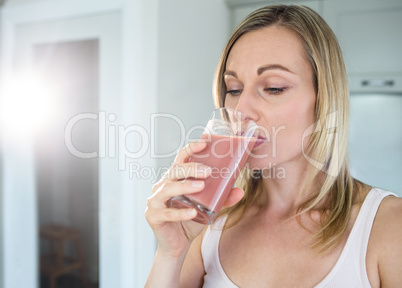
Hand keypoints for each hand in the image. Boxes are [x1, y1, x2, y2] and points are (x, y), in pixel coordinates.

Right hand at [145, 141, 243, 257]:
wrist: (178, 245)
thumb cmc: (191, 220)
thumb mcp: (209, 208)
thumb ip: (223, 199)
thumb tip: (240, 190)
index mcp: (175, 178)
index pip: (180, 159)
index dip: (190, 149)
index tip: (203, 143)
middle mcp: (162, 185)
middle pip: (174, 170)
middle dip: (191, 168)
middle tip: (208, 171)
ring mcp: (155, 200)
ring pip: (167, 188)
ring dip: (184, 186)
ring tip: (200, 186)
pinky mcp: (153, 216)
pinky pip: (167, 212)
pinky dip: (180, 212)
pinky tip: (193, 212)